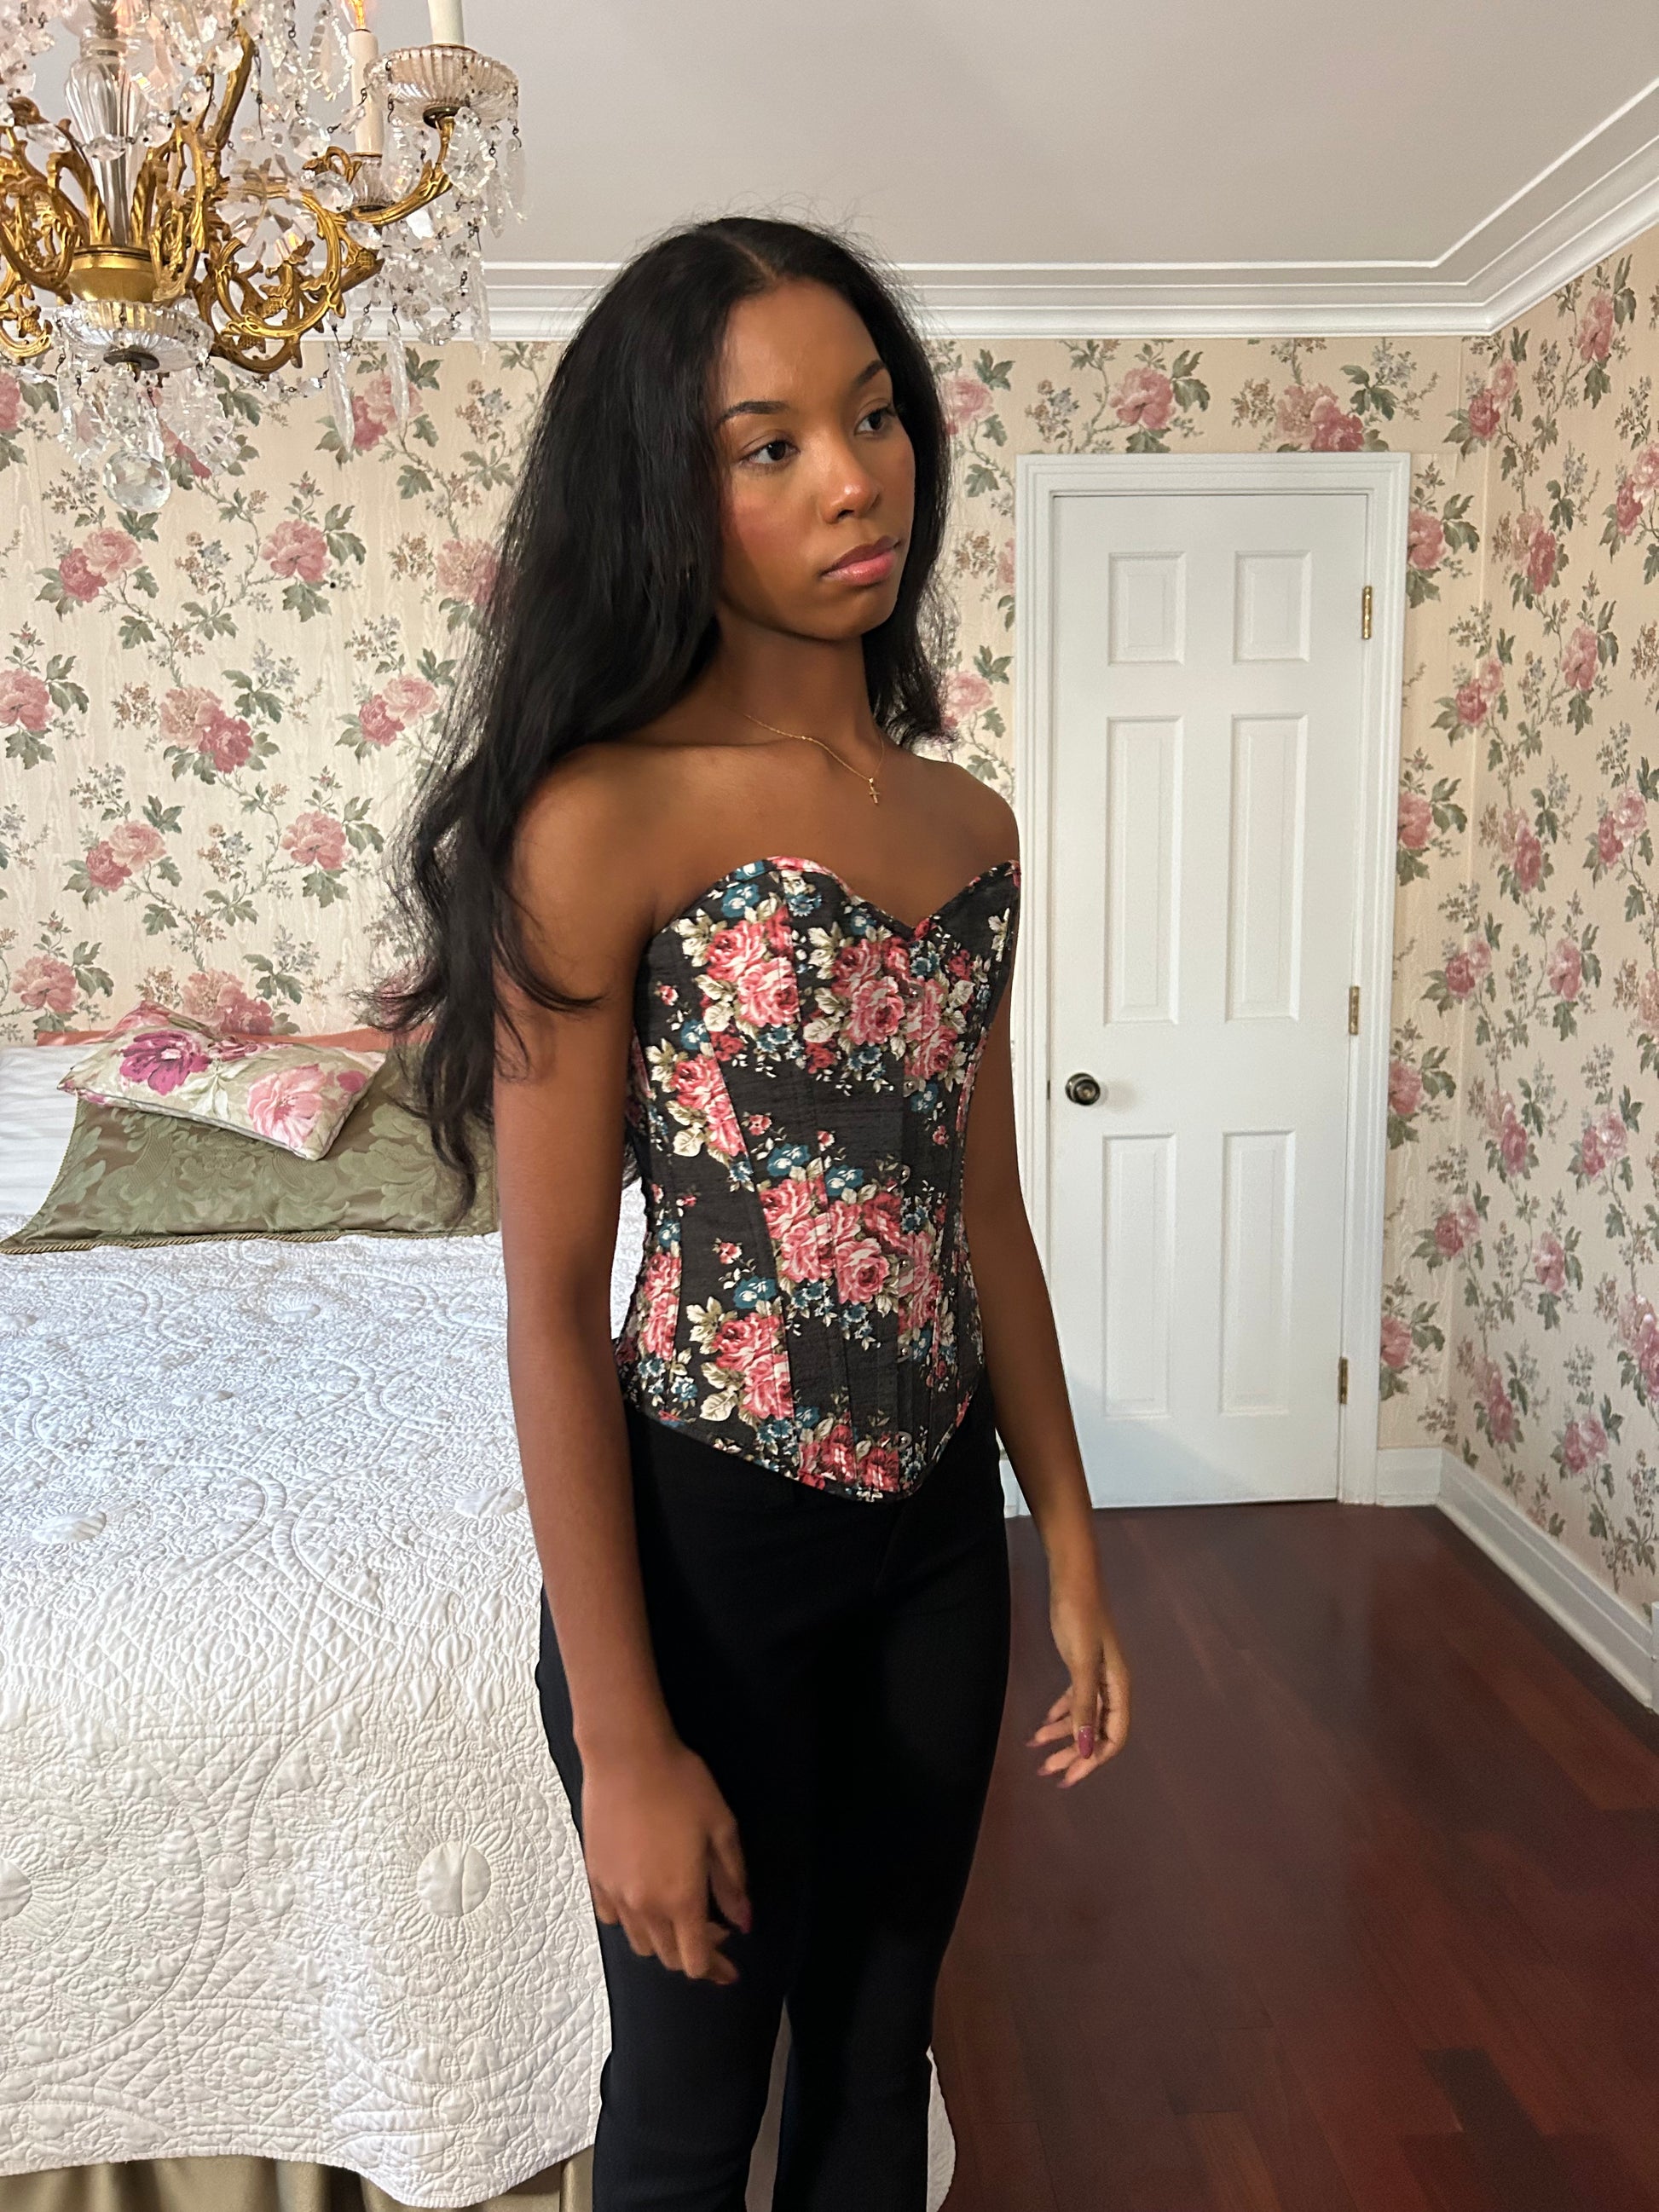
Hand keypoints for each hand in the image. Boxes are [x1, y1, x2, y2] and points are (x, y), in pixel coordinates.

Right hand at [579, 1737, 751, 1981]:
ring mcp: (615, 1894)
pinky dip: (633, 1921)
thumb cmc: (680, 1785)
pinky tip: (645, 1899)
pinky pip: (613, 1918)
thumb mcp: (721, 1828)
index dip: (717, 1969)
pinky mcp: (595, 1877)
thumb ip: (732, 1881)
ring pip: (640, 1943)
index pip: (697, 1961)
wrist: (627, 1756)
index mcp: (681, 1898)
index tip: (731, 1968)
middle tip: (716, 1931)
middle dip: (696, 1954)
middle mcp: (645, 1906)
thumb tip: (743, 1921)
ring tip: (681, 1914)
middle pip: (669, 1958)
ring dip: (664, 1941)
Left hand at [1027, 1579, 1129, 1787]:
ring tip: (1037, 1750)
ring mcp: (1097, 1676)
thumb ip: (1084, 1706)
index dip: (1094, 1759)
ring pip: (1083, 1717)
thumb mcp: (1082, 1663)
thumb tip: (1088, 1749)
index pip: (1114, 1736)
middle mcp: (1112, 1685)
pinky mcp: (1081, 1666)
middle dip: (1074, 1754)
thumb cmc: (1080, 1618)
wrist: (1072, 1579)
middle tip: (1048, 1772)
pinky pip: (1074, 1700)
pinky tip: (1043, 1726)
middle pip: (1097, 1731)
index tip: (1070, 1776)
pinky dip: (1059, 1715)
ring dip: (1063, 1737)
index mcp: (1119, 1687)